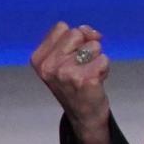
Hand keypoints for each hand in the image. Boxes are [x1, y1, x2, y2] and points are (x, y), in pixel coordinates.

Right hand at [30, 22, 111, 143]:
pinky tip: (97, 81)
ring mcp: (66, 74)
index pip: (62, 27)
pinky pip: (104, 59)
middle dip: (86, 47)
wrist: (84, 116)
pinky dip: (105, 68)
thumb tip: (90, 31)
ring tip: (89, 74)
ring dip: (96, 58)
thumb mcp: (63, 60)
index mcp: (39, 59)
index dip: (75, 37)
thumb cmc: (75, 85)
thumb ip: (74, 39)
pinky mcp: (85, 80)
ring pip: (93, 46)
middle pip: (77, 33)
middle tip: (83, 66)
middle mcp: (49, 66)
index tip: (74, 54)